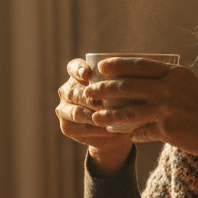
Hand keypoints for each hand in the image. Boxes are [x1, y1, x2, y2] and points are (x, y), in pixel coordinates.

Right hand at [55, 57, 136, 175]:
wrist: (114, 130)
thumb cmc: (120, 102)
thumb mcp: (121, 89)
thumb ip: (121, 82)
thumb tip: (134, 77)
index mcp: (77, 75)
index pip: (73, 67)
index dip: (78, 70)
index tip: (88, 74)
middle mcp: (67, 90)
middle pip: (74, 91)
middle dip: (90, 97)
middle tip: (105, 102)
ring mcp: (64, 109)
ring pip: (77, 112)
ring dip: (94, 116)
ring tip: (111, 118)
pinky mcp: (66, 127)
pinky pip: (81, 128)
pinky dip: (97, 130)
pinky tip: (110, 130)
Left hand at [78, 57, 197, 170]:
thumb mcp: (187, 84)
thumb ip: (163, 80)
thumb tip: (134, 80)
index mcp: (174, 73)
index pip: (139, 65)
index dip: (117, 65)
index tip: (100, 68)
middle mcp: (169, 89)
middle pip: (127, 87)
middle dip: (104, 90)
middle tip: (89, 92)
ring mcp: (167, 110)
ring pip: (128, 112)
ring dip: (108, 115)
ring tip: (96, 117)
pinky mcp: (167, 130)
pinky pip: (141, 131)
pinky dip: (132, 133)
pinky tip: (126, 135)